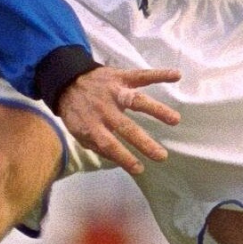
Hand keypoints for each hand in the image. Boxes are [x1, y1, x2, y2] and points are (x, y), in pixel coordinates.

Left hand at [53, 66, 181, 174]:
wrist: (66, 79)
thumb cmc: (77, 111)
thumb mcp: (78, 132)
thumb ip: (97, 146)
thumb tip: (119, 160)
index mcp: (93, 125)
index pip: (109, 144)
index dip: (124, 157)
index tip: (140, 169)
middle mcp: (105, 109)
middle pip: (127, 127)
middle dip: (144, 143)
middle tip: (162, 156)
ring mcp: (114, 91)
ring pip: (137, 101)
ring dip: (157, 110)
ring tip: (175, 119)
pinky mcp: (121, 76)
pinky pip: (141, 75)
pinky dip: (159, 74)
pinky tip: (176, 75)